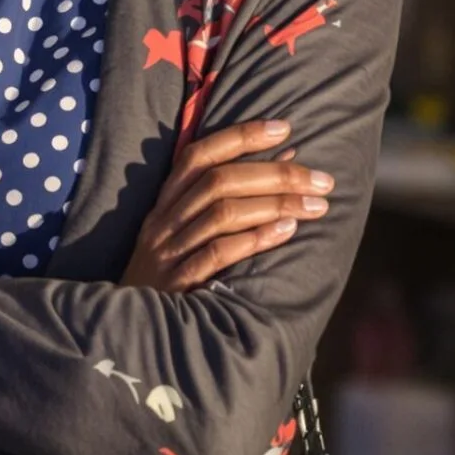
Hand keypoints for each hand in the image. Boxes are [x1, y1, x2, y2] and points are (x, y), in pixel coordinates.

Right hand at [120, 118, 333, 291]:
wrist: (132, 327)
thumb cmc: (170, 273)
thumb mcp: (185, 231)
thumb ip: (227, 198)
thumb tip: (288, 158)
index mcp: (166, 202)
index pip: (200, 155)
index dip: (241, 136)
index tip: (284, 127)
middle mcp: (164, 220)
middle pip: (218, 181)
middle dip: (275, 174)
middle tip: (322, 180)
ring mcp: (169, 251)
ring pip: (222, 213)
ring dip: (275, 204)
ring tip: (317, 205)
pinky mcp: (179, 282)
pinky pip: (218, 253)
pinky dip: (255, 239)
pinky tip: (287, 232)